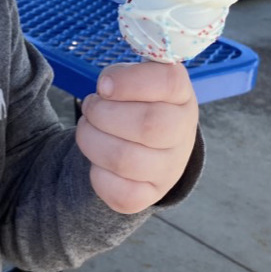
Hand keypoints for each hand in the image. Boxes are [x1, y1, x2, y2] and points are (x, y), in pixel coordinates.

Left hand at [76, 61, 197, 213]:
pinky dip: (97, 176)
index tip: (103, 86)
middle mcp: (182, 133)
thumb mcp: (132, 80)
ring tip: (88, 128)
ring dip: (91, 140)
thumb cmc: (135, 104)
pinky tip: (98, 161)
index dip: (129, 82)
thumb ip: (120, 76)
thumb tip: (106, 86)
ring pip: (125, 160)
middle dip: (102, 113)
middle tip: (90, 106)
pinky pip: (121, 194)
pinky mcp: (151, 195)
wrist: (150, 145)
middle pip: (147, 125)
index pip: (168, 82)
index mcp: (180, 95)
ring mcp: (170, 168)